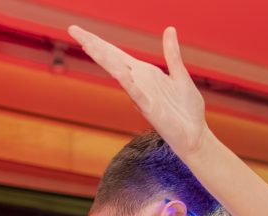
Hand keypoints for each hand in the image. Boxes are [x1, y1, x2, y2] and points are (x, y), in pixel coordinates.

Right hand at [68, 26, 207, 157]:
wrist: (195, 135)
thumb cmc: (186, 109)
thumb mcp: (180, 75)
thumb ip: (171, 53)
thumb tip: (169, 29)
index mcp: (144, 73)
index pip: (116, 54)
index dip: (98, 42)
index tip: (78, 31)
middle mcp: (139, 82)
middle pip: (112, 60)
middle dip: (93, 45)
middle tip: (73, 30)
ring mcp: (142, 96)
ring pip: (119, 74)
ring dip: (105, 60)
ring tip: (89, 44)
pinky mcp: (150, 109)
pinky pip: (137, 94)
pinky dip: (129, 84)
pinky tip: (118, 73)